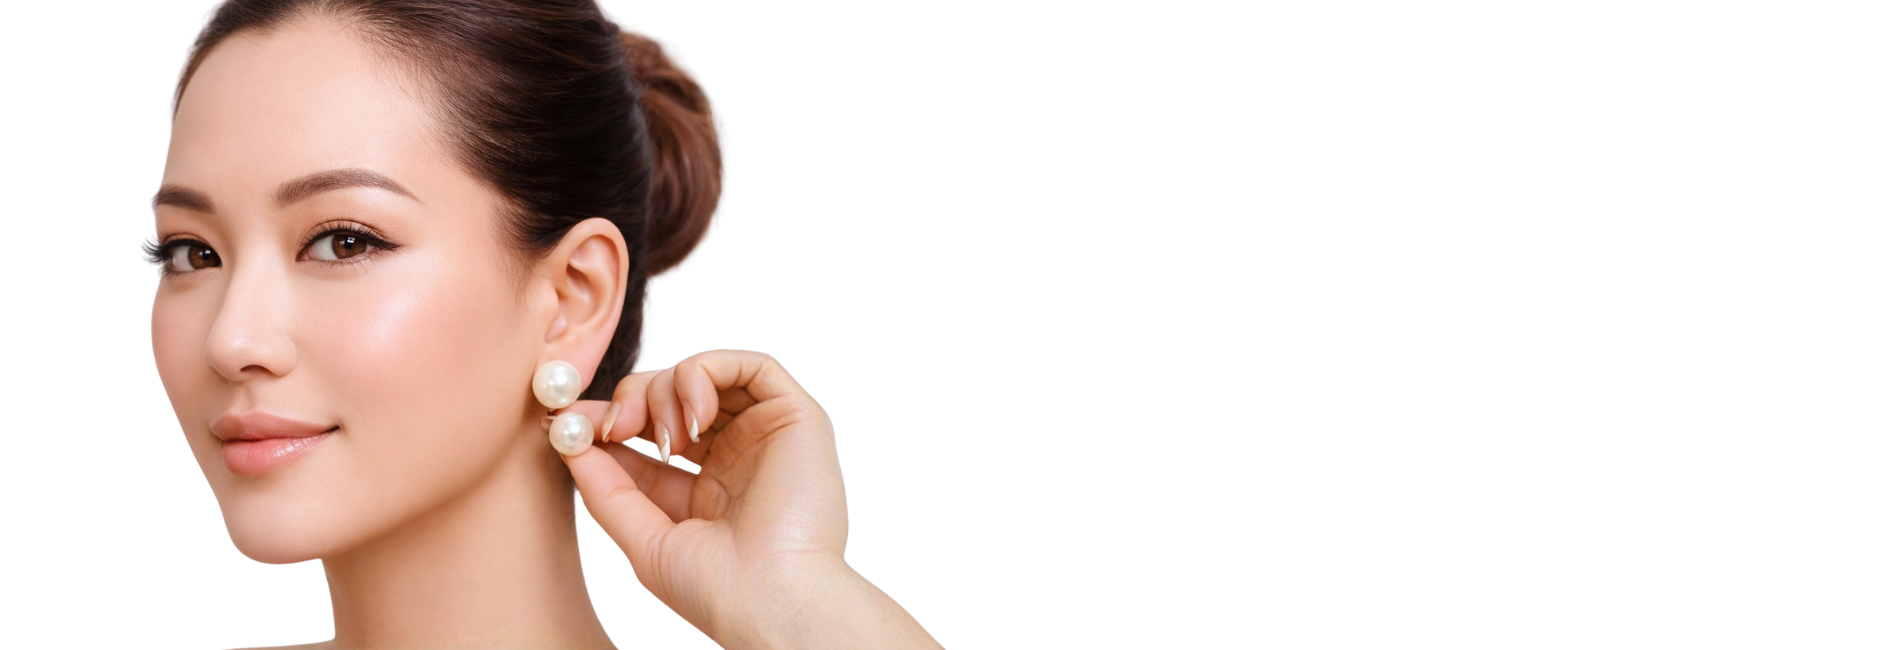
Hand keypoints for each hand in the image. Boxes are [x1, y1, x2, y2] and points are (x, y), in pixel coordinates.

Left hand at [553, 350, 937, 648]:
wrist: (770, 601)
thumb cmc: (716, 588)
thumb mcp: (644, 536)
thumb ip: (607, 488)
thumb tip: (569, 441)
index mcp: (708, 488)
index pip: (649, 435)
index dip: (608, 419)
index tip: (568, 419)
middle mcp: (739, 454)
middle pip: (673, 396)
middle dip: (632, 400)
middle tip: (614, 427)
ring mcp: (767, 433)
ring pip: (706, 374)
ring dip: (667, 390)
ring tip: (665, 437)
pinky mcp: (797, 416)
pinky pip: (751, 365)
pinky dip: (707, 373)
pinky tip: (694, 417)